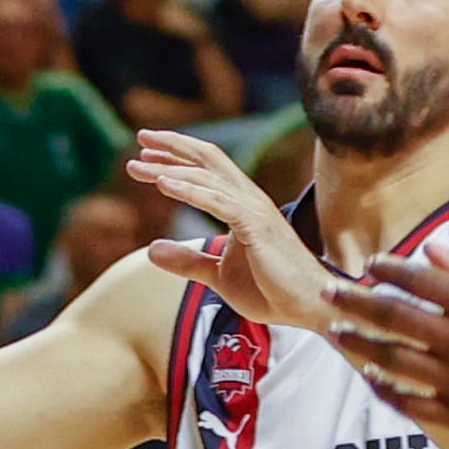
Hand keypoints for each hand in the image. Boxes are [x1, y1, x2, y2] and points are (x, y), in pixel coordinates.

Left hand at [130, 130, 338, 331]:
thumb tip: (151, 250)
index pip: (206, 168)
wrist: (309, 308)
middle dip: (173, 146)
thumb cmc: (271, 291)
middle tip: (140, 140)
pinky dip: (190, 190)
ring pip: (207, 177)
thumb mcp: (218, 275)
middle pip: (207, 159)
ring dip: (170, 169)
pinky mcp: (257, 226)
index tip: (144, 155)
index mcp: (242, 205)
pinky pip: (219, 202)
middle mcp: (249, 199)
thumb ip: (188, 261)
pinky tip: (164, 185)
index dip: (176, 157)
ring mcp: (254, 210)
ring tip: (139, 167)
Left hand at [324, 239, 448, 448]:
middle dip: (357, 303)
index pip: (424, 282)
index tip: (369, 265)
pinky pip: (415, 404)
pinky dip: (388, 389)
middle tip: (330, 293)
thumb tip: (434, 251)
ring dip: (362, 344)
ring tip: (337, 332)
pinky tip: (372, 376)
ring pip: (397, 361)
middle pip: (398, 319)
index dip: (391, 270)